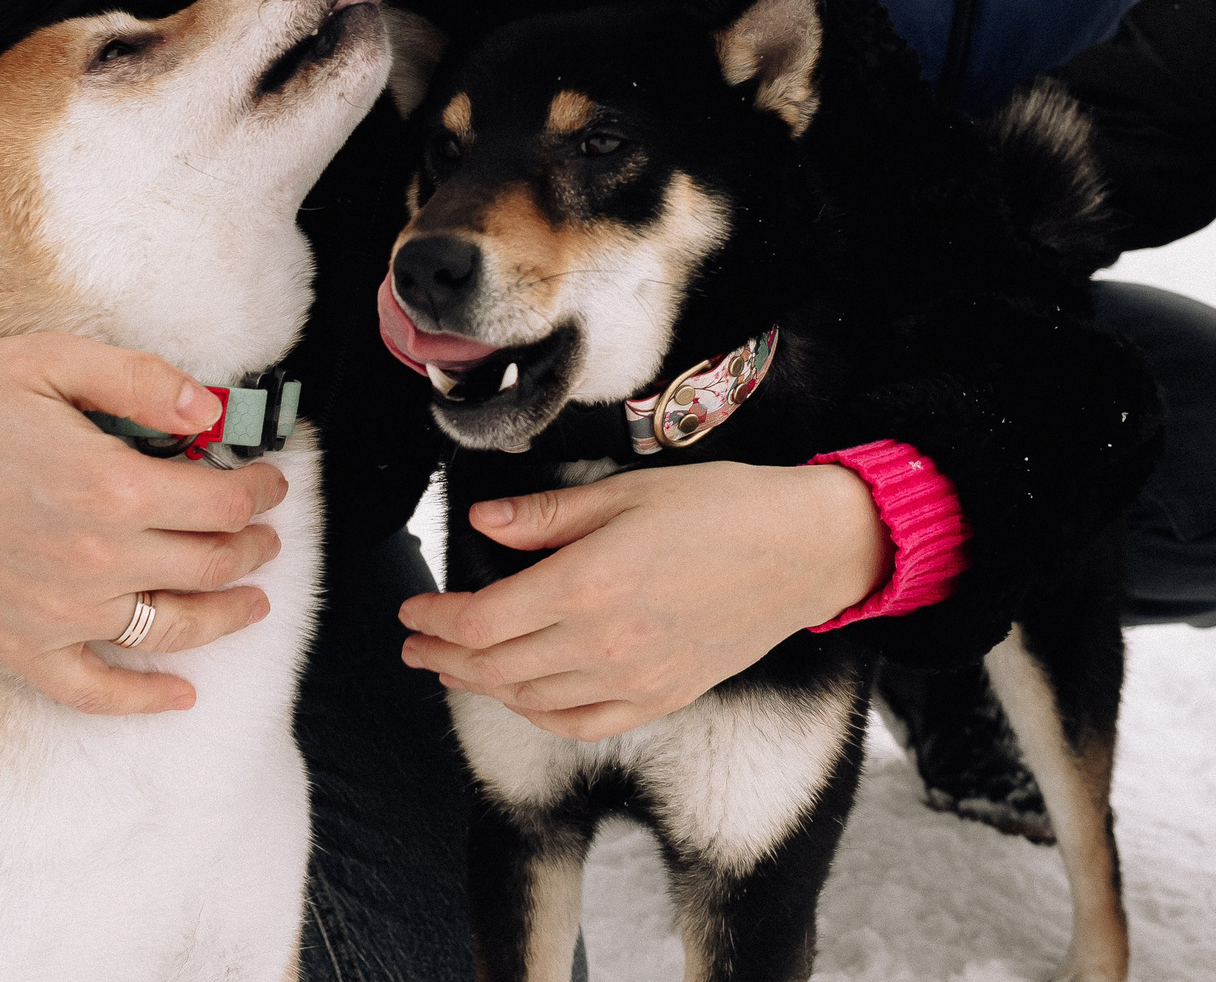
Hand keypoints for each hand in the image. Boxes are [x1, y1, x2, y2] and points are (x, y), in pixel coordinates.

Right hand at [0, 333, 288, 715]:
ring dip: (227, 616)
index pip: (223, 501)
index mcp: (112, 486)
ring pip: (173, 629)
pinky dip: (142, 700)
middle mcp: (95, 559)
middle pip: (210, 565)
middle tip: (265, 533)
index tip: (270, 478)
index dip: (261, 489)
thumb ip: (142, 380)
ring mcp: (58, 611)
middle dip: (253, 546)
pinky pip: (92, 690)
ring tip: (254, 600)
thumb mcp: (52, 360)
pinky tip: (182, 696)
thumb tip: (213, 408)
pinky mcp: (19, 643)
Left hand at [398, 461, 888, 741]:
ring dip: (483, 688)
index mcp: (587, 585)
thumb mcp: (626, 491)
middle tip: (415, 646)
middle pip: (495, 669)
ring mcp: (635, 680)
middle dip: (443, 658)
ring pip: (531, 701)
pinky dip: (541, 716)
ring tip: (457, 668)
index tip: (412, 612)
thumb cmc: (721, 508)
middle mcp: (604, 643)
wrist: (803, 551)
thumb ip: (548, 517)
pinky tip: (526, 698)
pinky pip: (583, 724)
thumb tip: (484, 523)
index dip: (435, 622)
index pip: (482, 622)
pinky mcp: (662, 698)